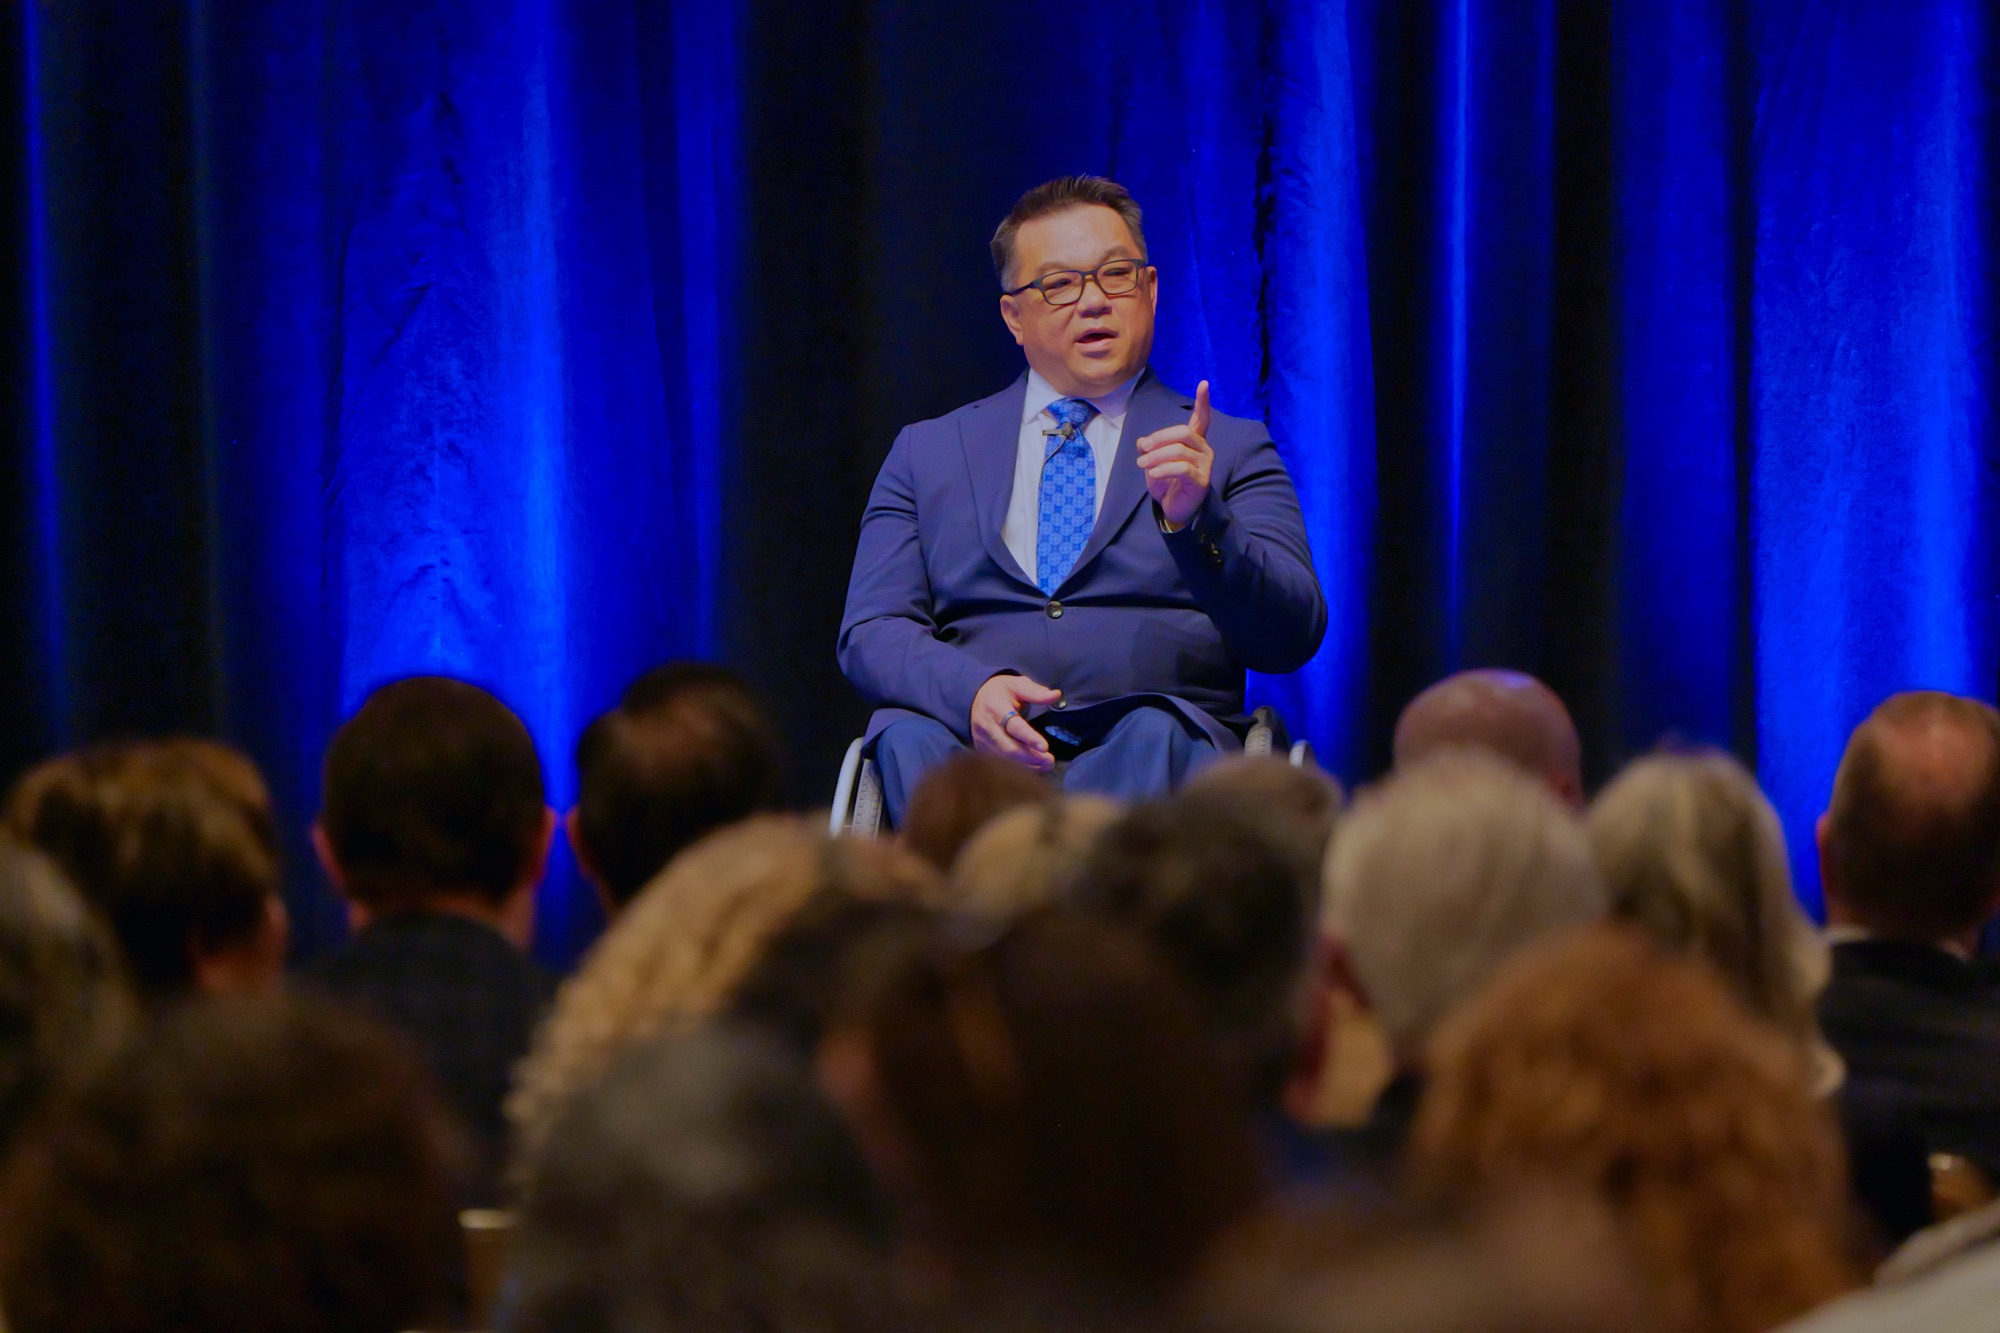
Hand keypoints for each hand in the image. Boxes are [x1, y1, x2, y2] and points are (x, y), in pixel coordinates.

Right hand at [970, 673, 1061, 773]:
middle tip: (1050, 761)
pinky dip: (1018, 768)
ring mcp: (982, 741)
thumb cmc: (1000, 691)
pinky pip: (1000, 764)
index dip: (1029, 738)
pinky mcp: (981, 750)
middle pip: (1009, 748)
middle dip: (1031, 757)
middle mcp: (986, 727)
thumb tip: (1057, 695)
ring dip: (1027, 766)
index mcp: (995, 707)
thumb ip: (1036, 692)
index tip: (1045, 747)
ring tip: (1046, 766)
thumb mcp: (1017, 685)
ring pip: (1005, 759)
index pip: (1013, 725)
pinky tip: (1033, 769)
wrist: (973, 698)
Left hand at [1137, 379, 1213, 529]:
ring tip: (1142, 465)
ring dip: (1155, 456)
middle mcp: (1203, 449)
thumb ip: (1149, 449)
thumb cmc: (1167, 483)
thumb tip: (1142, 442)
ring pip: (1179, 450)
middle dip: (1158, 438)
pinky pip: (1181, 468)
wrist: (1175, 509)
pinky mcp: (1201, 480)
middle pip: (1182, 432)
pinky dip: (1163, 469)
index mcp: (1194, 441)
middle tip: (1142, 450)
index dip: (1203, 401)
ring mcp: (1204, 464)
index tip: (1204, 383)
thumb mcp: (1153, 462)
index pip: (1201, 418)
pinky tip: (1153, 474)